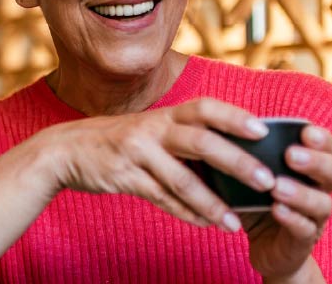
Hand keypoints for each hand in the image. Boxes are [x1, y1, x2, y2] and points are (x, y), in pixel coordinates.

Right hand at [30, 98, 275, 231]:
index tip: (263, 129)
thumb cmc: (117, 140)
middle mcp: (152, 129)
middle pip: (201, 142)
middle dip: (236, 161)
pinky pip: (161, 199)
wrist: (65, 150)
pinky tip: (204, 224)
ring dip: (213, 203)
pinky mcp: (124, 178)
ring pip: (182, 179)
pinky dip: (185, 213)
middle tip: (267, 180)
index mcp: (164, 114)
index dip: (234, 116)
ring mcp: (137, 153)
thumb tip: (231, 154)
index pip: (204, 108)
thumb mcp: (149, 129)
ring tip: (235, 222)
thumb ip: (183, 137)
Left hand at [242, 125, 331, 282]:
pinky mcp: (302, 242)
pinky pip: (305, 230)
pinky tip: (277, 210)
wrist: (265, 248)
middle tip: (291, 155)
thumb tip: (221, 122)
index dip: (321, 139)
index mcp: (311, 169)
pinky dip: (292, 219)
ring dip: (300, 193)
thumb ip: (246, 153)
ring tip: (277, 186)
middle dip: (316, 161)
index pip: (327, 148)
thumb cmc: (259, 202)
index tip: (305, 130)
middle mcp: (320, 191)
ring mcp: (315, 218)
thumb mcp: (251, 175)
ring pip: (322, 203)